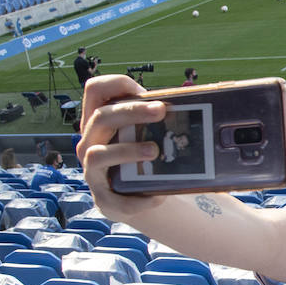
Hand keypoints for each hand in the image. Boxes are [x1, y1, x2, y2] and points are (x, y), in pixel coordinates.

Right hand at [76, 75, 168, 220]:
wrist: (141, 198)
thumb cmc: (145, 158)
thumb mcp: (147, 135)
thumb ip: (158, 119)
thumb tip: (195, 102)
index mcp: (100, 123)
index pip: (94, 90)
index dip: (115, 84)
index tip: (141, 88)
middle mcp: (90, 143)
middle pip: (100, 117)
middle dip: (131, 111)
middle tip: (161, 111)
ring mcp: (93, 172)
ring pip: (98, 154)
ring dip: (127, 151)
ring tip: (154, 151)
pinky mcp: (104, 200)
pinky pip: (116, 199)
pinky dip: (139, 198)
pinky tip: (160, 196)